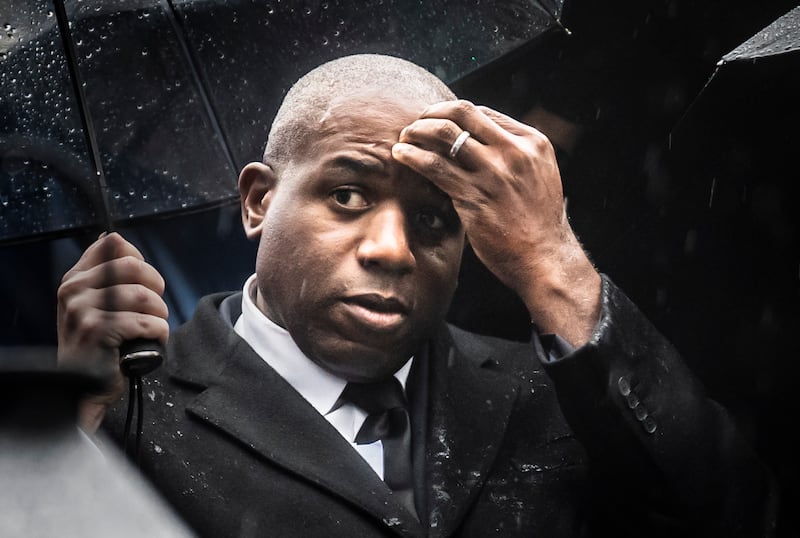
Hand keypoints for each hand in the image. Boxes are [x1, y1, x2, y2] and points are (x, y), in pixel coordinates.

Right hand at [57, 232, 168, 431]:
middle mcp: (73, 290)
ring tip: (153, 328)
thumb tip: (115, 238)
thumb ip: (104, 275)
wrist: (82, 389)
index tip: (143, 284)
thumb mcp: (92, 305)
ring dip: (160, 314)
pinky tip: (153, 341)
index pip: (114, 244)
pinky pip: (146, 322)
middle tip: (155, 309)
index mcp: (75, 279)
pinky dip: (159, 333)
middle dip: (156, 287)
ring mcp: (82, 309)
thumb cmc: (97, 348)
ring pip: (144, 296)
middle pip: (134, 266)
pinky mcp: (97, 330)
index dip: (140, 261)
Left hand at [392, 100, 599, 344]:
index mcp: (531, 142)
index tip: (436, 122)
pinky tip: (401, 155)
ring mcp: (494, 173)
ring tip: (404, 138)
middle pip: (462, 113)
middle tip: (417, 124)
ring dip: (418, 131)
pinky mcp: (474, 196)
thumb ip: (514, 154)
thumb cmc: (537, 221)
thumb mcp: (538, 174)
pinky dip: (413, 156)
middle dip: (432, 113)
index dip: (453, 114)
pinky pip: (434, 166)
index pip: (482, 113)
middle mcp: (514, 152)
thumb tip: (477, 139)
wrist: (543, 257)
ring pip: (444, 134)